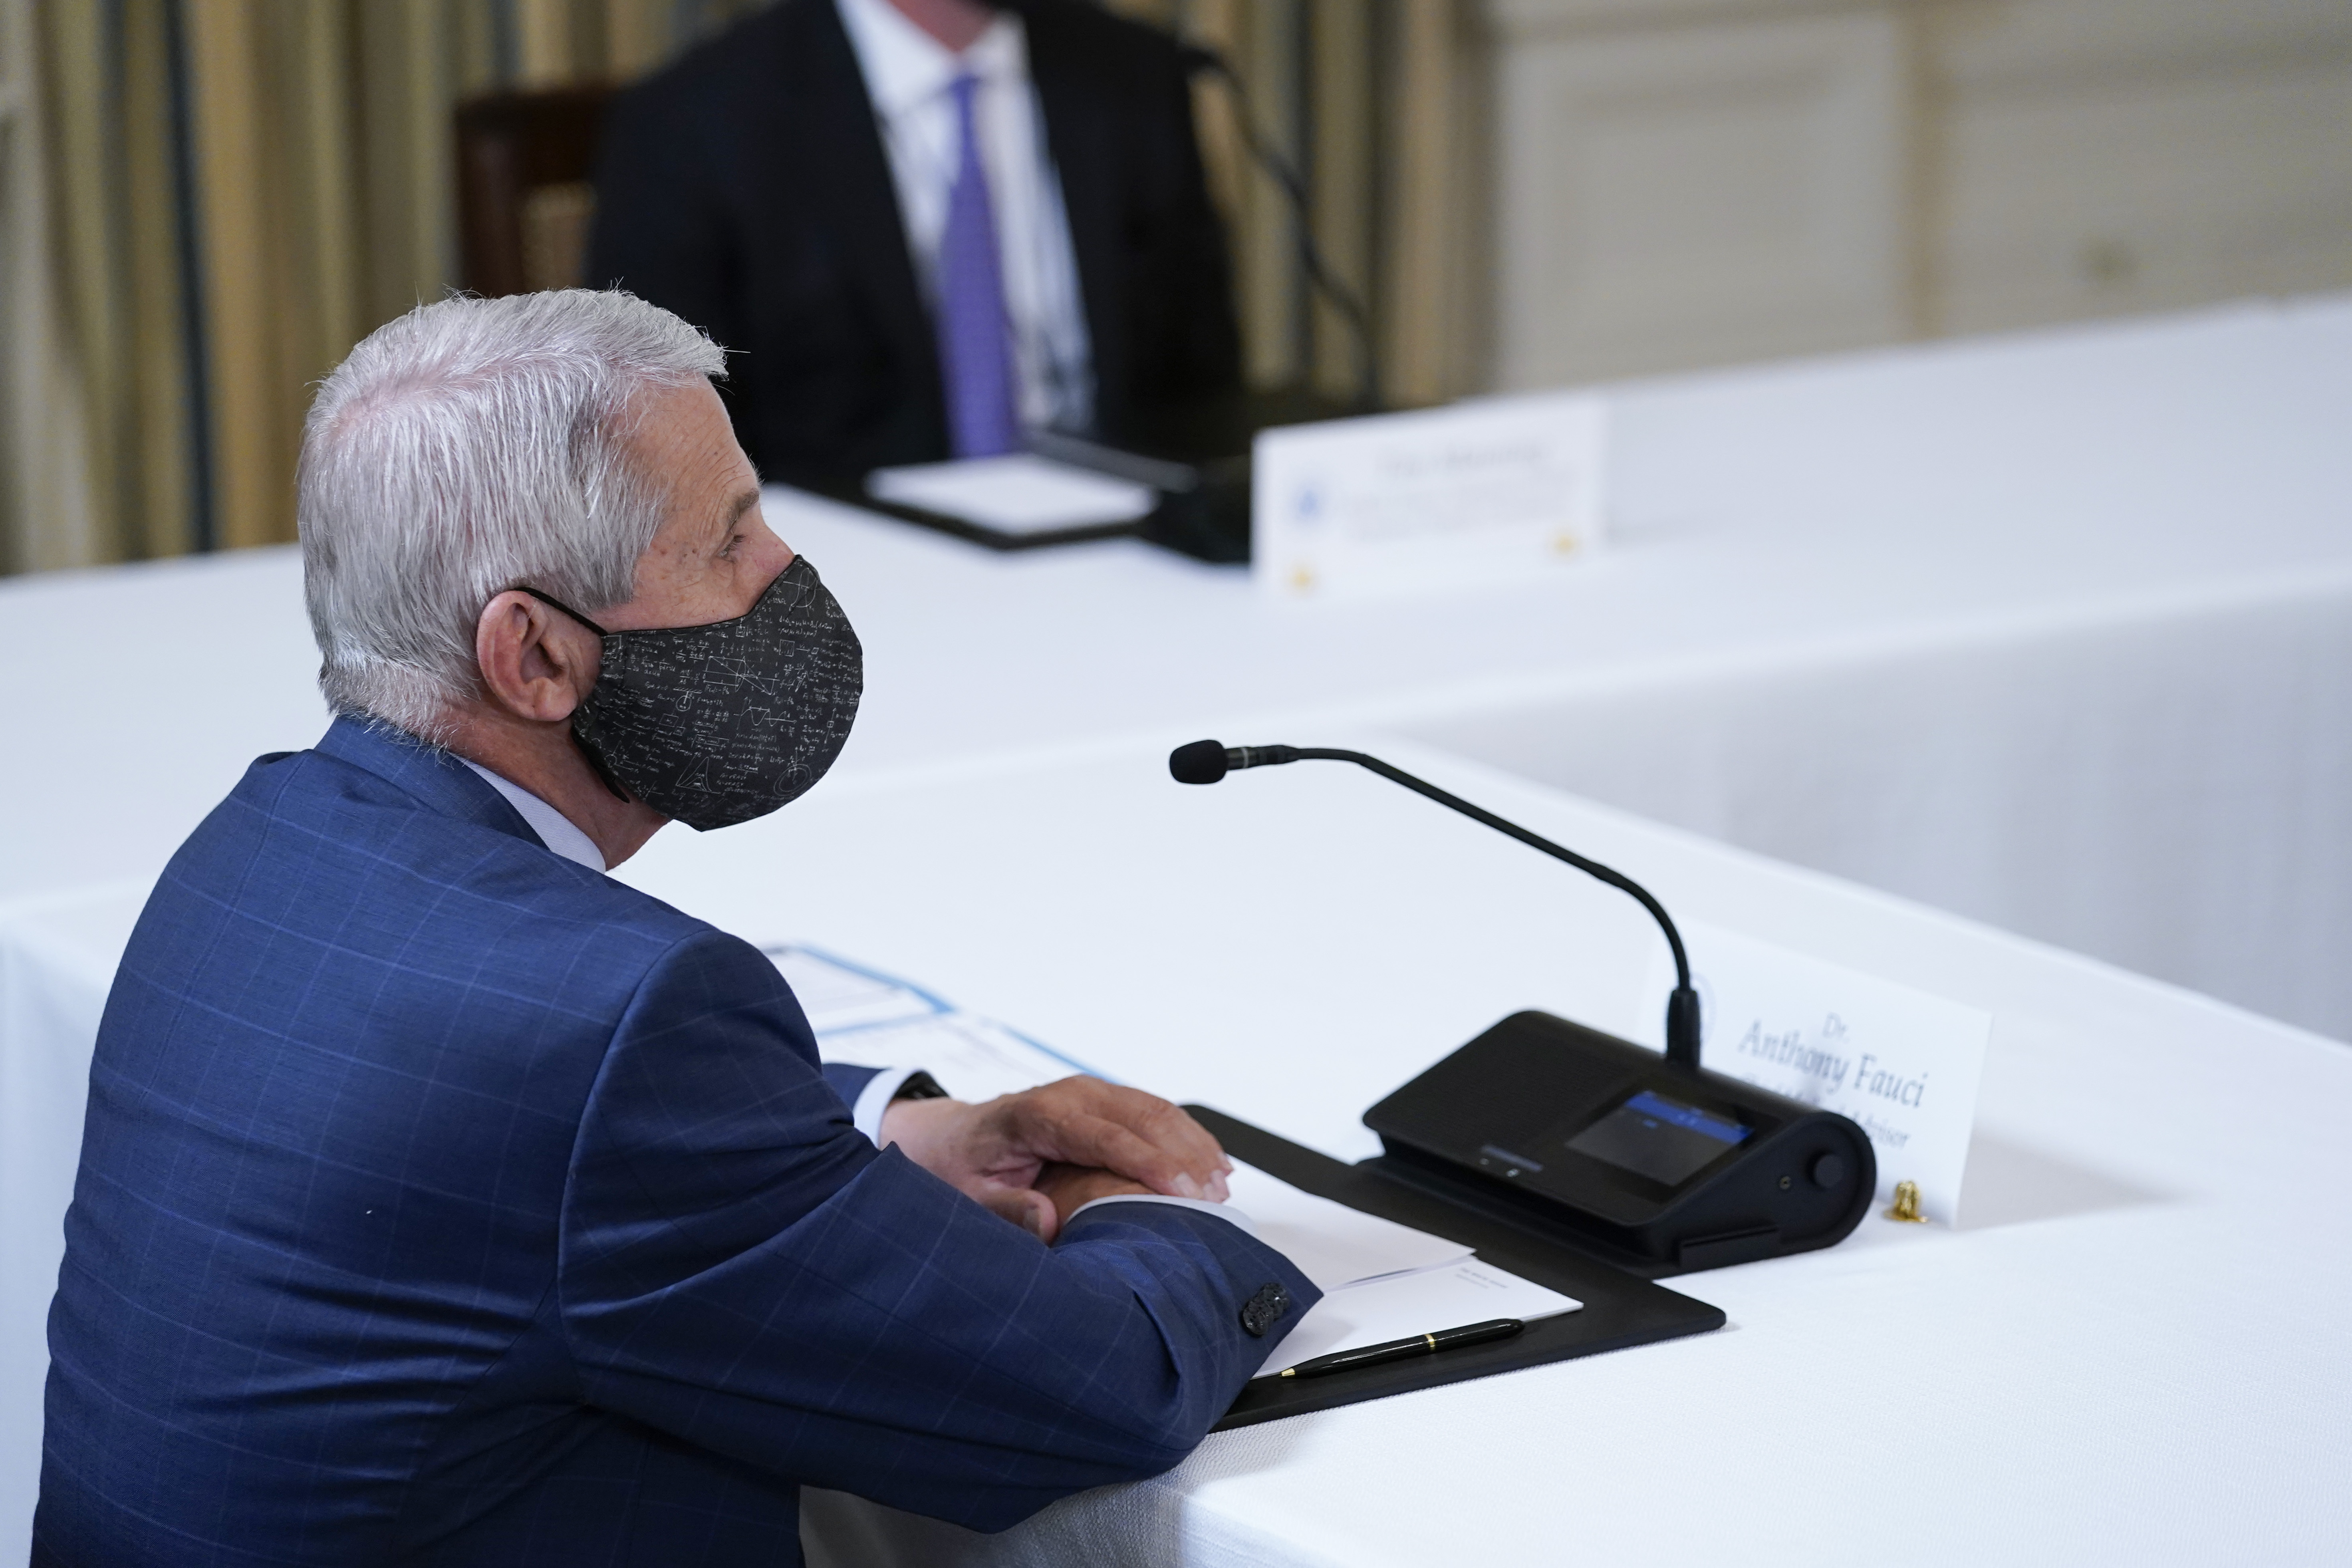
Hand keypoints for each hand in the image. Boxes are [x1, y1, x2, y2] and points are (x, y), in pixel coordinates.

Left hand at [879, 1076, 1232, 1241]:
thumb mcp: (966, 1198)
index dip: (1147, 1163)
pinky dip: (1187, 1137)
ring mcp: (1089, 1093)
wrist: (950, 1138)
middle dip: (1184, 1157)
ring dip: (1193, 1146)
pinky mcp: (1104, 1102)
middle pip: (1142, 1116)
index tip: (1182, 1192)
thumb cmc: (959, 1168)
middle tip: (1214, 1199)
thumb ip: (1003, 1211)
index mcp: (1034, 1114)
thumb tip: (1045, 1219)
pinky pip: (1156, 1112)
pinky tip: (1212, 1163)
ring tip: (1221, 1187)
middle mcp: (1068, 1095)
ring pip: (1157, 1110)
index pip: (1104, 1135)